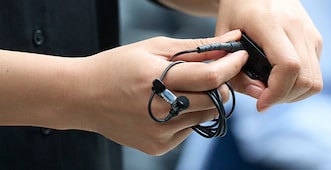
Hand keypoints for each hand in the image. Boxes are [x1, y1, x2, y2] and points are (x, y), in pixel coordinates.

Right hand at [76, 30, 247, 154]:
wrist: (83, 97)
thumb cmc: (116, 67)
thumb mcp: (153, 48)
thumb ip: (194, 48)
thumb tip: (227, 42)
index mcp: (158, 79)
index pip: (210, 76)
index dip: (231, 64)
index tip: (240, 55)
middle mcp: (161, 110)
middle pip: (215, 99)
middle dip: (221, 84)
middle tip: (210, 73)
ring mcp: (160, 132)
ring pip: (206, 116)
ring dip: (206, 100)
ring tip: (185, 89)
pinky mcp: (158, 146)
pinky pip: (190, 129)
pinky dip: (189, 115)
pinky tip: (170, 106)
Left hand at [215, 0, 322, 110]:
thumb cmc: (235, 12)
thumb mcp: (224, 39)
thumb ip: (235, 72)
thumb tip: (259, 96)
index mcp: (272, 24)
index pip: (288, 66)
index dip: (276, 92)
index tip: (260, 104)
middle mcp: (298, 28)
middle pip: (307, 79)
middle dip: (284, 98)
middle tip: (264, 99)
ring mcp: (311, 33)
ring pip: (315, 80)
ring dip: (294, 94)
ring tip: (272, 91)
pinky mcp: (315, 39)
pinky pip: (315, 72)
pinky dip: (299, 84)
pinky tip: (279, 79)